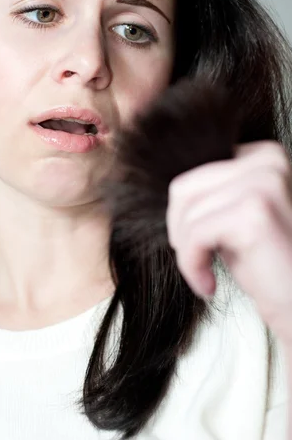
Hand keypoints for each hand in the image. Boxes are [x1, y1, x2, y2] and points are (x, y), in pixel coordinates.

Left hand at [166, 140, 291, 345]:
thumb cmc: (268, 267)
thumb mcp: (236, 216)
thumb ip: (212, 193)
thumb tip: (171, 189)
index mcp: (264, 154)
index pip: (193, 173)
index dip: (184, 214)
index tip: (196, 245)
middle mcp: (268, 161)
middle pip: (184, 189)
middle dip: (180, 231)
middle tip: (196, 262)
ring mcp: (264, 183)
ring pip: (188, 213)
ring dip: (187, 253)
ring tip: (205, 276)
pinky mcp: (255, 213)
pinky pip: (195, 234)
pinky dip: (191, 264)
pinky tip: (208, 285)